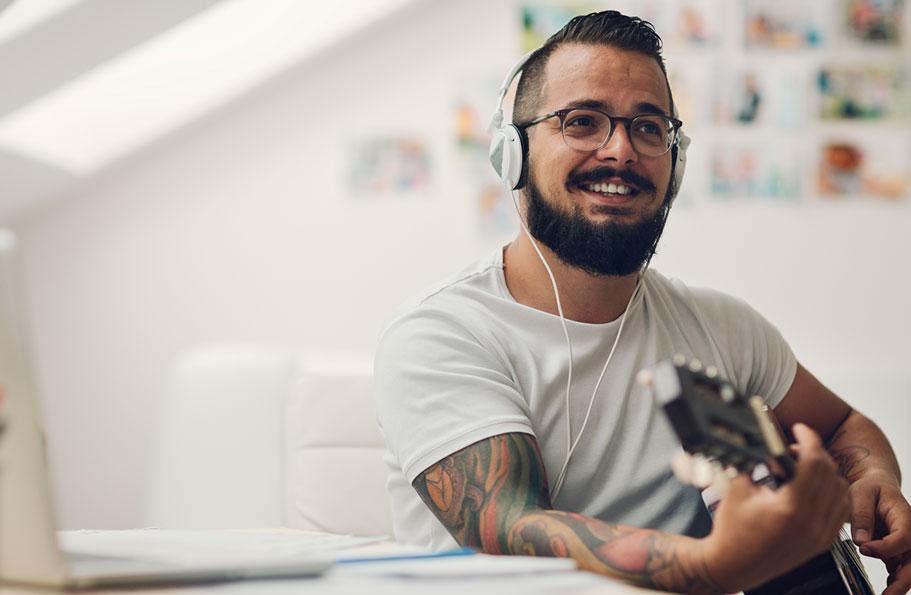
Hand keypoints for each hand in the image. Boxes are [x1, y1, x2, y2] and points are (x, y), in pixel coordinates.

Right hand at [703, 423, 850, 591]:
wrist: (734, 564)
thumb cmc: (732, 529)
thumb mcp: (739, 488)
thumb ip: (757, 462)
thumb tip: (770, 442)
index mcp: (791, 508)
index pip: (814, 462)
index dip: (809, 439)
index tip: (800, 428)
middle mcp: (811, 523)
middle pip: (831, 473)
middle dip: (816, 452)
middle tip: (796, 446)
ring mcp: (820, 535)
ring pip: (842, 491)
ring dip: (827, 472)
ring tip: (805, 467)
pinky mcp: (822, 542)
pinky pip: (842, 511)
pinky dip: (833, 493)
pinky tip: (815, 486)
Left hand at [849, 470, 910, 594]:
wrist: (876, 486)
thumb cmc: (869, 488)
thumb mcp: (860, 493)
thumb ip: (861, 516)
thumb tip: (861, 542)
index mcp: (904, 516)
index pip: (904, 537)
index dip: (886, 547)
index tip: (865, 549)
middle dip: (902, 580)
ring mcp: (907, 544)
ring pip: (909, 569)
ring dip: (899, 584)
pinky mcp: (899, 552)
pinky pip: (900, 570)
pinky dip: (894, 581)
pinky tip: (885, 591)